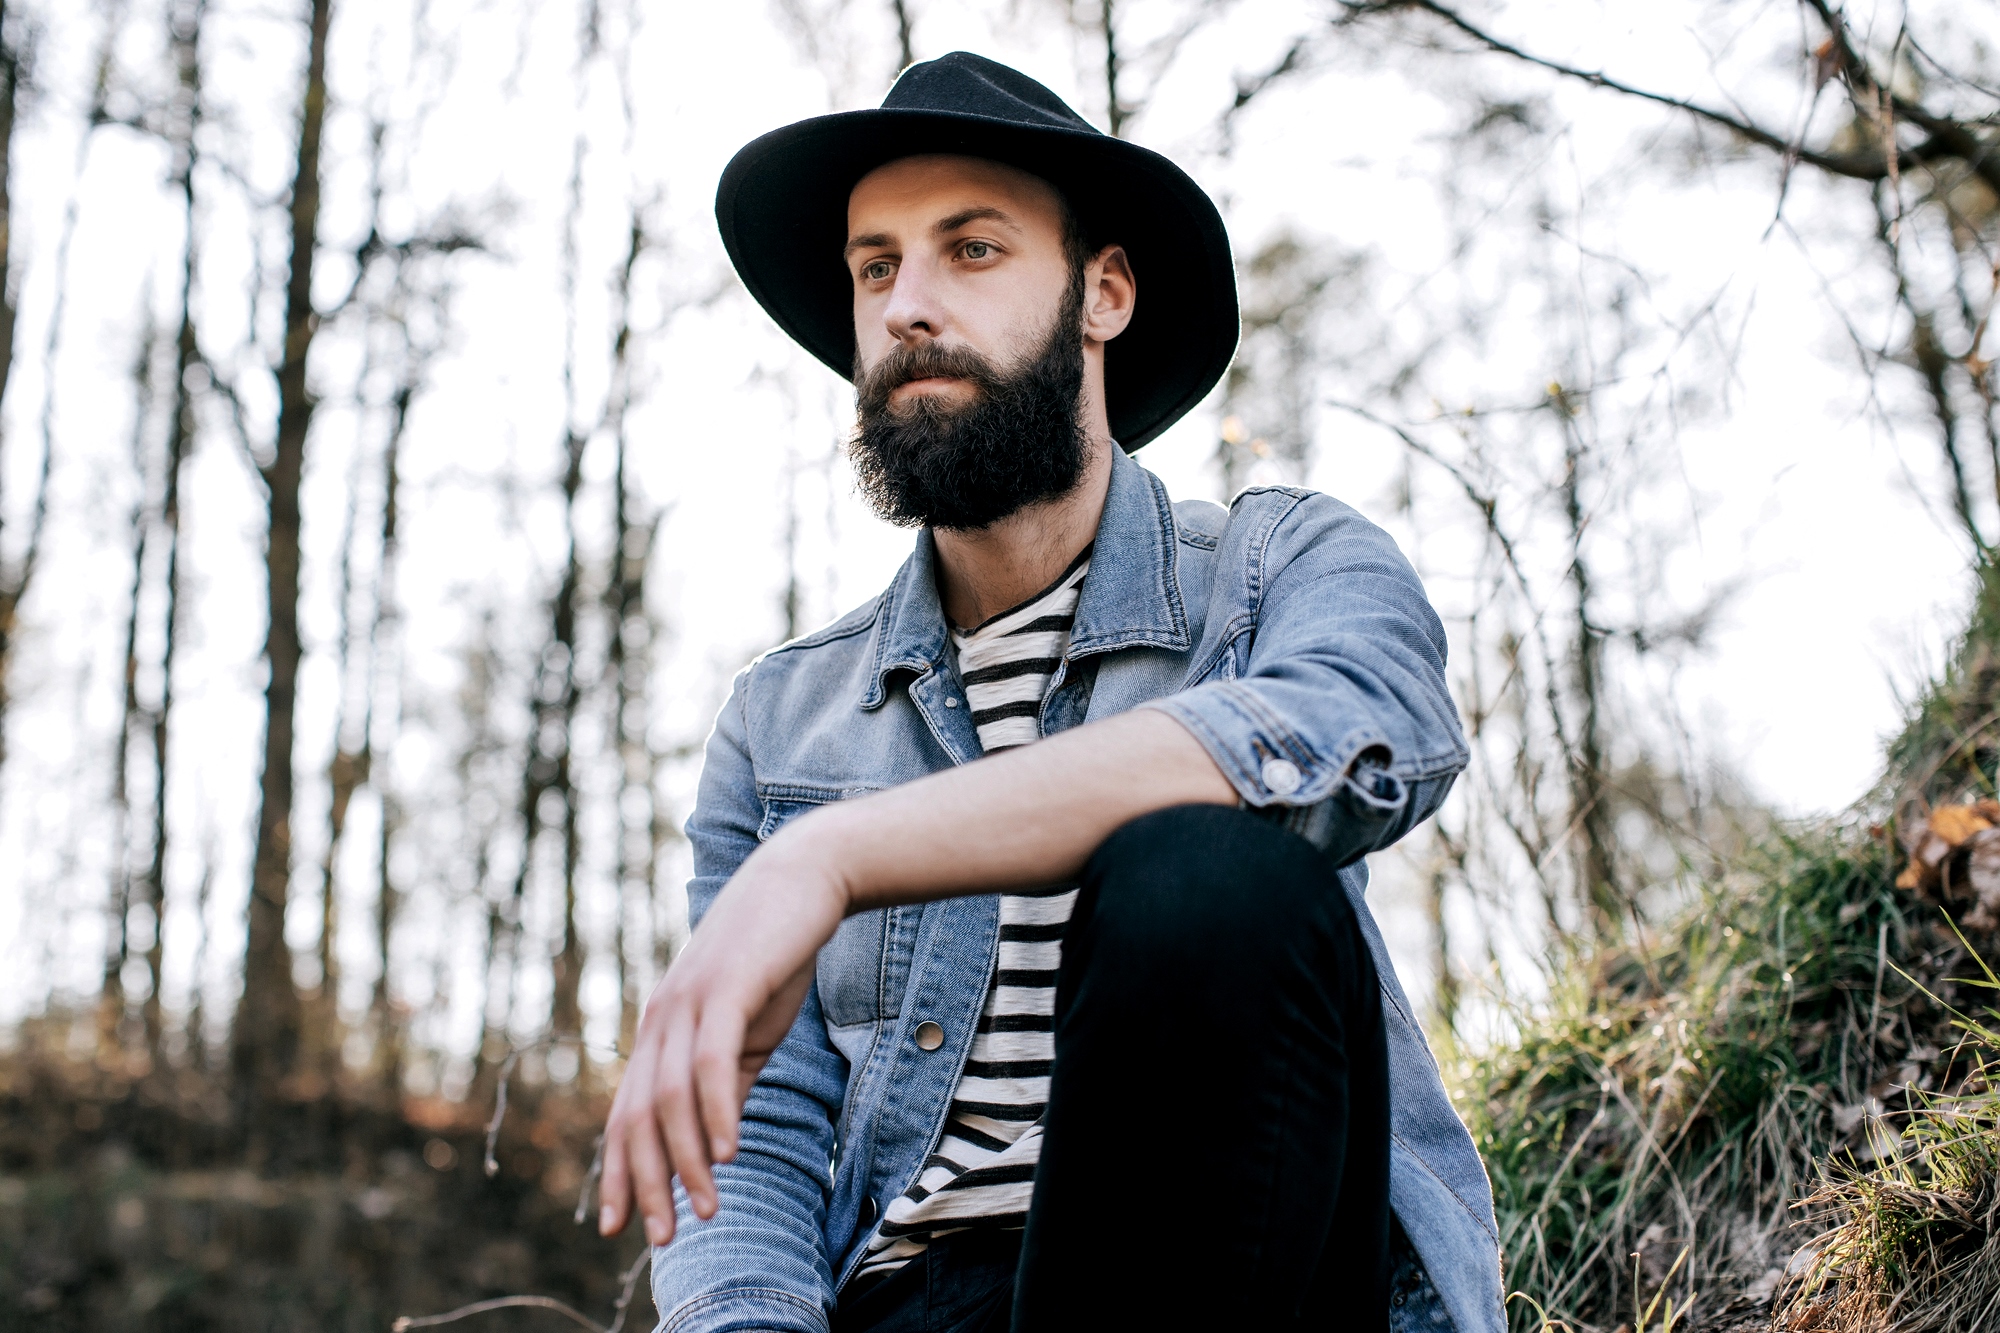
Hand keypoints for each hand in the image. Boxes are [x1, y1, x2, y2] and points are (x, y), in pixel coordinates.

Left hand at [597, 820, 848, 1244]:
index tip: (617, 1227)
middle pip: (636, 1116)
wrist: (803, 880)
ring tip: (706, 1209)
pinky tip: (730, 1152)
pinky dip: (716, 1112)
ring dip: (686, 1161)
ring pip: (670, 1099)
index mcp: (662, 1031)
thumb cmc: (776, 956)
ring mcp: (688, 1002)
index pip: (626, 1114)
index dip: (618, 1172)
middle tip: (661, 1238)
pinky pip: (710, 1063)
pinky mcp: (725, 988)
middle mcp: (662, 1019)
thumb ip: (728, 1082)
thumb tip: (715, 1142)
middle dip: (644, 1183)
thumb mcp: (748, 1030)